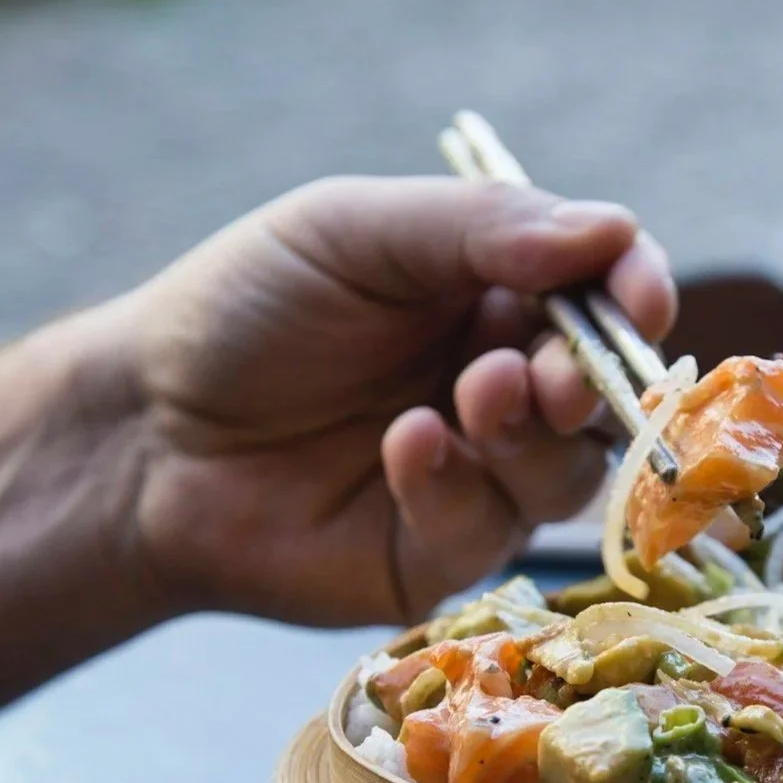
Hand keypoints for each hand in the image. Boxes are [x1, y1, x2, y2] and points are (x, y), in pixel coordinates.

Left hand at [124, 175, 675, 624]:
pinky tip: (401, 448)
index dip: (637, 295)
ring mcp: (481, 477)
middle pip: (609, 399)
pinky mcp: (443, 555)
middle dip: (595, 384)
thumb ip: (483, 227)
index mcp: (495, 298)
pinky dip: (456, 485)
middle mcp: (505, 388)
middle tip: (545, 375)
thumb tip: (615, 230)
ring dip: (530, 437)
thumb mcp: (356, 232)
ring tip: (466, 399)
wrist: (144, 430)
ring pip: (569, 476)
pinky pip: (492, 532)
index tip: (638, 301)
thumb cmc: (246, 311)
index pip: (605, 296)